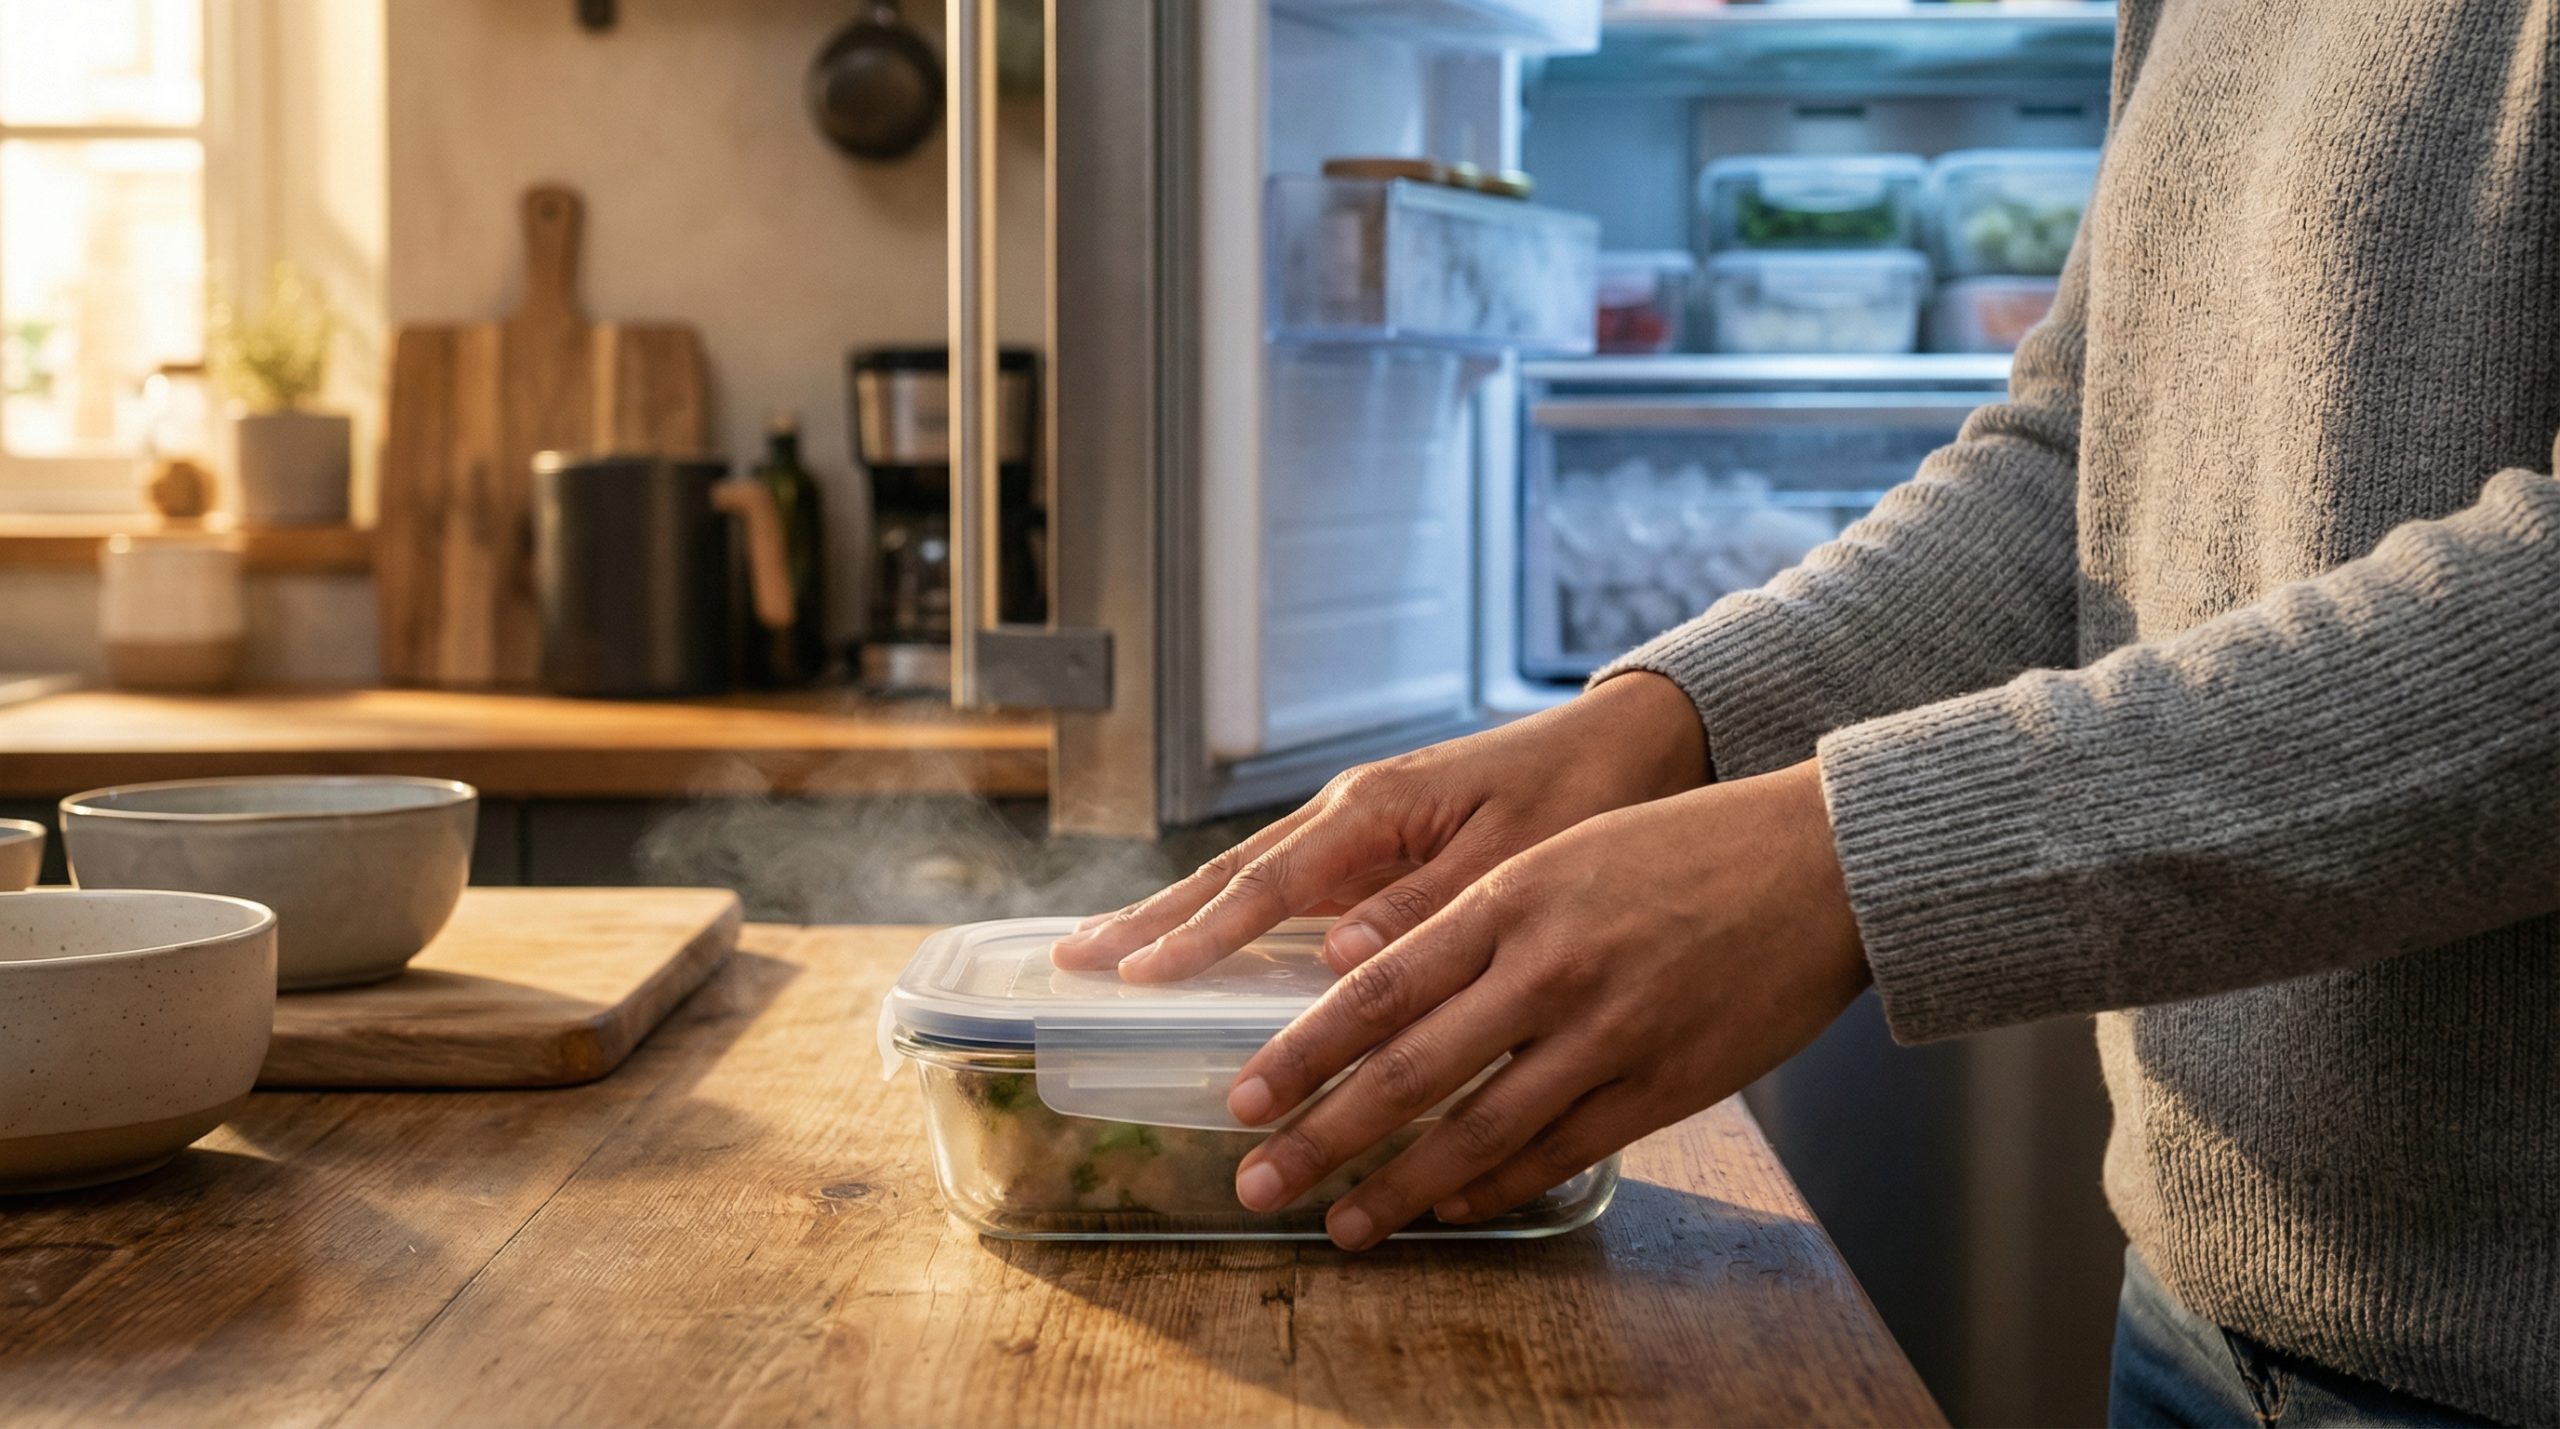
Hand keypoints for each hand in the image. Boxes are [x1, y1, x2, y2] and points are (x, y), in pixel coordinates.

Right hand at [1051, 673, 1707, 980]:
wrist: (1629, 745)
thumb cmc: (1581, 798)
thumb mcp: (1515, 857)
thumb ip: (1425, 906)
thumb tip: (1335, 958)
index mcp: (1375, 811)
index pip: (1266, 883)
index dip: (1199, 936)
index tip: (1138, 977)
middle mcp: (1350, 813)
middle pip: (1230, 874)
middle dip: (1150, 920)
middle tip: (1072, 964)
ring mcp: (1357, 825)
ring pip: (1247, 878)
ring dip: (1175, 917)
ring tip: (1105, 953)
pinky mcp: (1375, 841)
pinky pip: (1284, 884)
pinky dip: (1230, 915)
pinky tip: (1200, 945)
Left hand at [1223, 757, 1869, 1249]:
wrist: (1820, 863)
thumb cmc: (1684, 848)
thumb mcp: (1562, 855)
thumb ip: (1474, 919)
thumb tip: (1373, 979)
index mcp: (1511, 898)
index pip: (1377, 989)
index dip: (1303, 1053)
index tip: (1245, 1098)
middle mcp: (1548, 969)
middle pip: (1408, 1071)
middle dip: (1321, 1136)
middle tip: (1259, 1181)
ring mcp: (1608, 1033)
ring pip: (1476, 1131)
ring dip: (1397, 1187)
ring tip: (1343, 1223)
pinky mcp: (1663, 1085)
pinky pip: (1558, 1150)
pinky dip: (1494, 1185)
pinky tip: (1448, 1205)